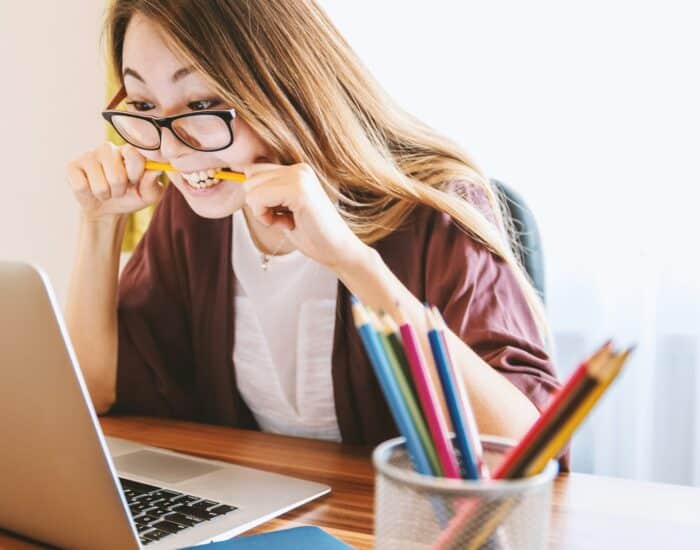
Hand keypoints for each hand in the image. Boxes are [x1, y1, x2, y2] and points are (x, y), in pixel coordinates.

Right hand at [66, 143, 163, 221]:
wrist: (108, 209)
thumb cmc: (131, 196)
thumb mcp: (148, 195)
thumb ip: (153, 184)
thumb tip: (156, 170)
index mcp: (129, 150)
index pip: (134, 155)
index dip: (135, 174)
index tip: (134, 181)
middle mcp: (108, 148)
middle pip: (117, 176)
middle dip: (120, 190)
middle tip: (118, 189)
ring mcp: (88, 155)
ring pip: (100, 186)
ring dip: (105, 195)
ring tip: (106, 190)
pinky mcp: (72, 166)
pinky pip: (81, 187)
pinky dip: (88, 195)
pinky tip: (90, 189)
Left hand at [243, 162, 366, 269]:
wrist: (338, 251)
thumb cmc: (311, 234)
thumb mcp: (284, 208)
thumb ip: (267, 191)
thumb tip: (241, 175)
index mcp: (297, 170)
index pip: (254, 171)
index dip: (259, 197)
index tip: (281, 213)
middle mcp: (298, 168)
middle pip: (250, 179)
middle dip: (260, 205)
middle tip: (286, 219)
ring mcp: (299, 177)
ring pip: (251, 189)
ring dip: (263, 212)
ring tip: (289, 220)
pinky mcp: (298, 191)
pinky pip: (258, 199)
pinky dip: (267, 218)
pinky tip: (289, 224)